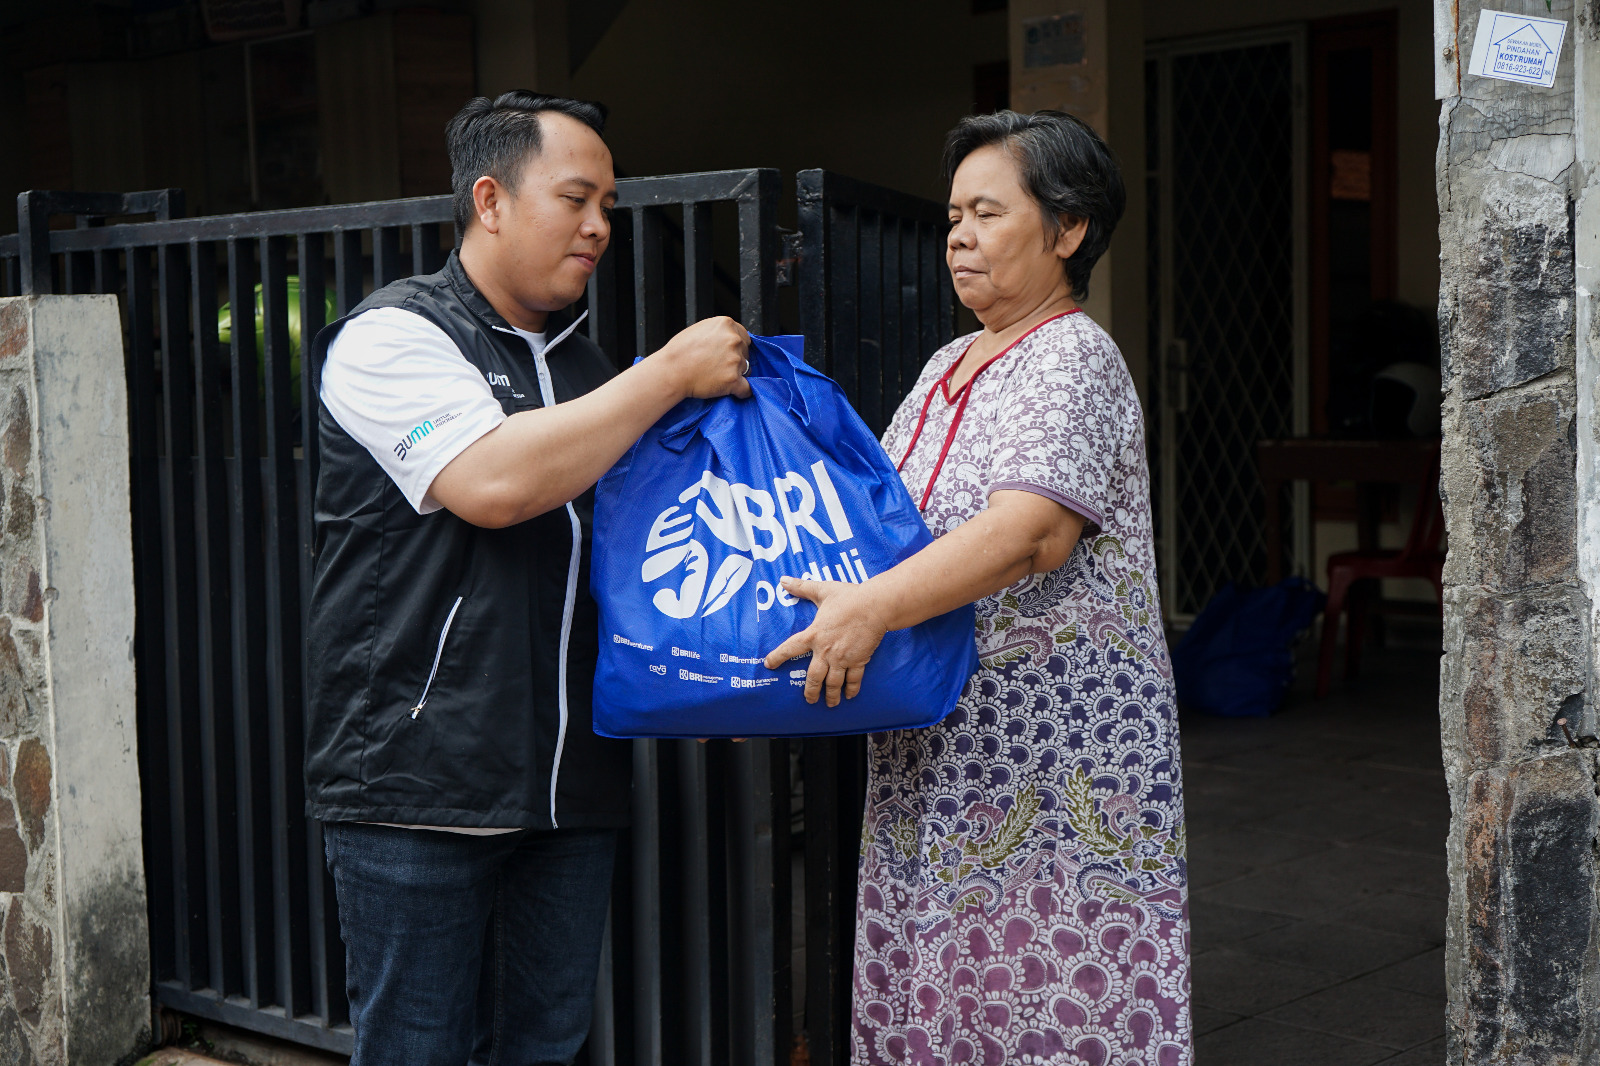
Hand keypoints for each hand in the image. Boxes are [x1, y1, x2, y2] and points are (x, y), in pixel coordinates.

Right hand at [657, 316, 752, 400]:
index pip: (744, 337)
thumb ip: (719, 332)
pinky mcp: (733, 380)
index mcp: (726, 324)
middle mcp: (733, 340)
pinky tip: (736, 392)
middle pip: (746, 353)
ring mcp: (735, 360)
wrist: (670, 372)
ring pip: (746, 370)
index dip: (737, 348)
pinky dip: (742, 392)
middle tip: (718, 366)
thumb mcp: (700, 329)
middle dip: (736, 360)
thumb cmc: (679, 352)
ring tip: (717, 377)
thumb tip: (730, 338)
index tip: (727, 354)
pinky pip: (747, 389)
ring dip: (735, 374)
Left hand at [763, 578, 888, 706]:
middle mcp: (826, 651)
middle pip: (814, 677)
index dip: (778, 657)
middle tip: (809, 700)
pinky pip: (853, 679)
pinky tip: (850, 696)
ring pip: (833, 683)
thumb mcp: (823, 590)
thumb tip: (784, 580)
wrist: (875, 606)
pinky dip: (852, 689)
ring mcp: (843, 658)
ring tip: (830, 704)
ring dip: (830, 695)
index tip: (768, 664)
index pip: (790, 648)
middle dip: (810, 691)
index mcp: (814, 634)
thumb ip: (802, 587)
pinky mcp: (859, 660)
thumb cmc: (849, 597)